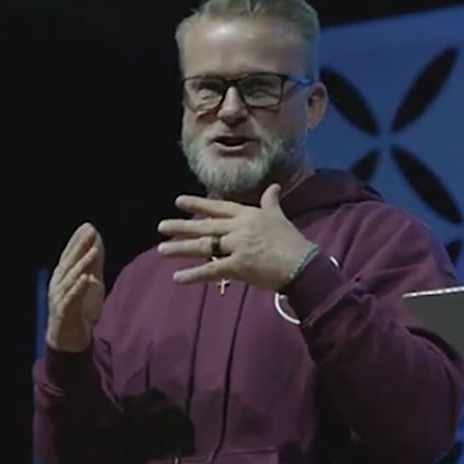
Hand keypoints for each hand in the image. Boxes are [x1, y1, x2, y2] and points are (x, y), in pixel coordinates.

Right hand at [46, 223, 106, 352]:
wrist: (68, 341)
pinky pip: (72, 299)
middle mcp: (58, 285)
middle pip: (69, 263)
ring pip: (71, 279)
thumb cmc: (79, 310)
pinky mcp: (65, 313)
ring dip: (82, 264)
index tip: (88, 226)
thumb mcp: (89, 285)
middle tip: (89, 231)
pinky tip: (86, 278)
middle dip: (79, 246)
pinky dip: (79, 288)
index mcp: (63, 277)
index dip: (78, 241)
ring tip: (92, 252)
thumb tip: (97, 244)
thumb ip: (92, 266)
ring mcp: (60, 299)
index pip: (69, 255)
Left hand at [156, 184, 316, 291]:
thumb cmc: (292, 242)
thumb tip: (274, 186)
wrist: (302, 264)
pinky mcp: (238, 266)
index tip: (179, 202)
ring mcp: (237, 247)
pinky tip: (177, 277)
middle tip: (161, 226)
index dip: (198, 204)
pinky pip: (212, 270)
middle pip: (205, 226)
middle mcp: (239, 228)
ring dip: (181, 248)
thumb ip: (271, 202)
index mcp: (248, 215)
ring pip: (204, 246)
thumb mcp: (279, 217)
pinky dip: (194, 275)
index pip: (218, 207)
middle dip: (182, 226)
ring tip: (161, 250)